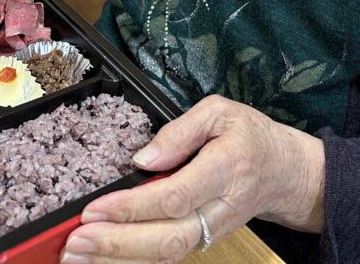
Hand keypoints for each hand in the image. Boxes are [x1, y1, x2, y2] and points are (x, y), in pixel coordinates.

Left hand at [60, 95, 324, 263]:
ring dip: (118, 260)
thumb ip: (180, 130)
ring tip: (75, 257)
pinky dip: (131, 263)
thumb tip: (142, 158)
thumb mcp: (220, 112)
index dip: (133, 206)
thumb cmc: (250, 137)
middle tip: (75, 241)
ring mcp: (212, 231)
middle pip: (168, 237)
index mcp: (227, 169)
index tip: (95, 208)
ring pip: (166, 256)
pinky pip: (166, 259)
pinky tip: (100, 261)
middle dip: (117, 243)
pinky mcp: (202, 241)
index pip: (176, 196)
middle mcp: (220, 208)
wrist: (284, 172)